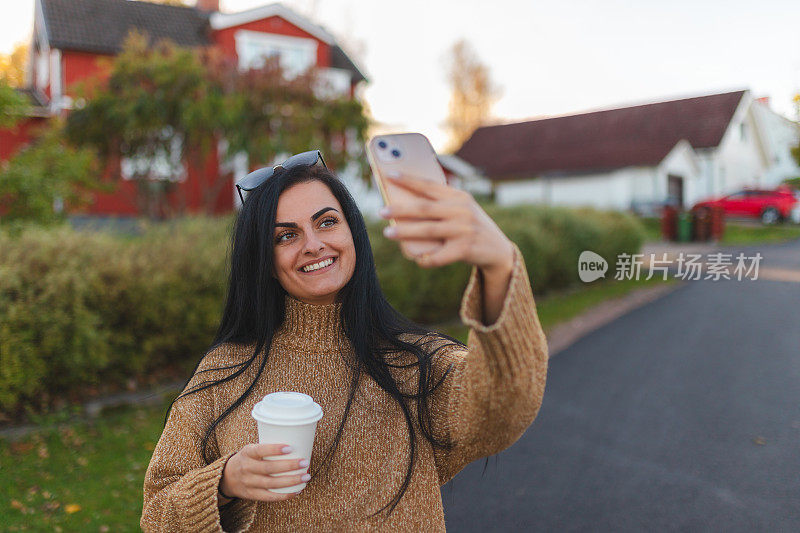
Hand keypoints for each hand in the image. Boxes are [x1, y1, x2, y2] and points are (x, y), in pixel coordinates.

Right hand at [219, 443, 309, 501]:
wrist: (227, 477)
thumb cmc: (247, 459)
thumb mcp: (251, 449)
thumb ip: (267, 448)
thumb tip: (296, 443)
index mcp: (247, 453)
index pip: (260, 450)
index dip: (274, 449)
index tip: (290, 447)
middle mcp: (246, 468)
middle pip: (269, 468)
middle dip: (289, 466)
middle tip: (304, 462)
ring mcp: (248, 483)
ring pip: (271, 484)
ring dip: (291, 481)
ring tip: (305, 476)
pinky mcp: (252, 494)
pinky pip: (269, 497)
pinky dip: (284, 495)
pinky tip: (297, 490)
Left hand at [379, 173, 513, 273]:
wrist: (498, 250)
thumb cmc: (470, 227)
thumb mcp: (462, 209)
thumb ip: (441, 203)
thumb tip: (404, 203)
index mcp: (458, 196)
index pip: (429, 185)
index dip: (409, 180)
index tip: (389, 175)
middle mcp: (462, 210)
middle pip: (425, 208)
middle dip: (401, 209)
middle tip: (381, 210)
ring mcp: (464, 230)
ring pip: (428, 230)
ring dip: (405, 232)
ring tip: (388, 232)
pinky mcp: (465, 249)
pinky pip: (438, 256)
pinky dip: (425, 258)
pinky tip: (417, 258)